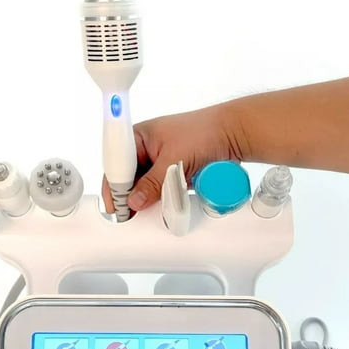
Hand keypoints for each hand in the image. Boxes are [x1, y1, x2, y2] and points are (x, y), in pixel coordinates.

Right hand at [101, 103, 246, 212]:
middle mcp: (147, 149)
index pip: (117, 165)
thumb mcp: (173, 160)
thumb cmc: (203, 132)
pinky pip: (161, 189)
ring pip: (146, 186)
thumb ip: (152, 183)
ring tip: (143, 215)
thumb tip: (134, 201)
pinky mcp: (174, 172)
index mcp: (139, 137)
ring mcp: (161, 161)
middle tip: (128, 217)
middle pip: (130, 178)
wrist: (234, 133)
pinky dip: (161, 198)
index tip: (116, 207)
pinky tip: (160, 208)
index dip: (114, 187)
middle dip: (130, 196)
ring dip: (147, 199)